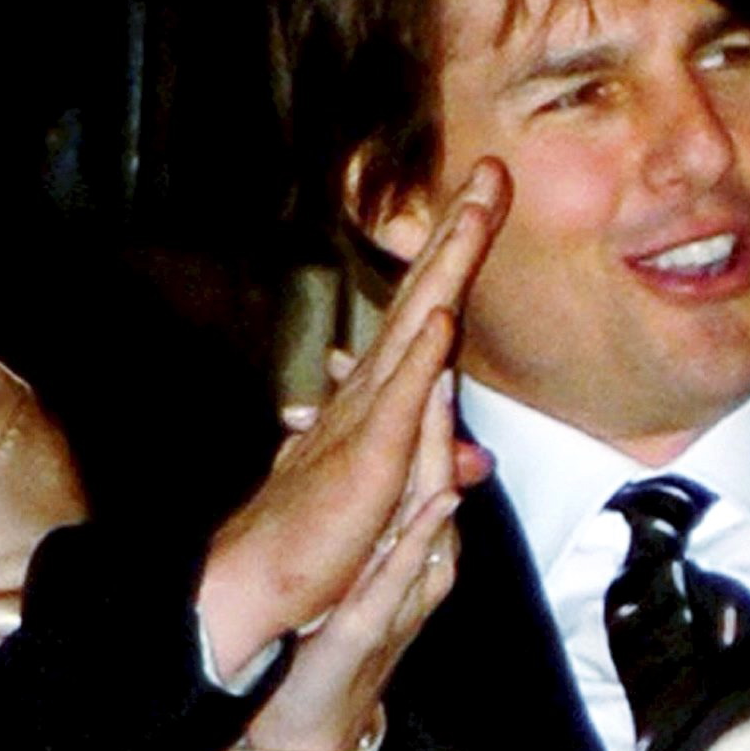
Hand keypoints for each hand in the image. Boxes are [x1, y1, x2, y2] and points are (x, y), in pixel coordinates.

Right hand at [197, 161, 503, 678]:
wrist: (259, 579)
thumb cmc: (318, 540)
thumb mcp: (394, 495)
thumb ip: (430, 463)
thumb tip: (469, 455)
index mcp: (378, 396)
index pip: (423, 312)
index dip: (453, 256)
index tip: (481, 202)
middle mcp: (372, 391)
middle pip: (423, 296)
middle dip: (459, 233)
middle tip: (490, 171)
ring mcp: (368, 416)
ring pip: (414, 326)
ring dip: (445, 267)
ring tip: (474, 211)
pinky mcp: (368, 455)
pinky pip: (398, 398)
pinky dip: (419, 355)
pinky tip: (438, 316)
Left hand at [243, 373, 466, 750]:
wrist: (315, 714)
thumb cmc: (331, 632)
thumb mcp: (353, 563)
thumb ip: (371, 510)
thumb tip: (364, 460)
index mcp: (410, 541)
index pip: (423, 460)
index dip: (424, 399)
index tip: (423, 330)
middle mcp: (419, 562)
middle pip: (438, 475)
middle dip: (442, 409)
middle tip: (444, 339)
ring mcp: (403, 593)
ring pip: (432, 517)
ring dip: (441, 458)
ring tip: (444, 398)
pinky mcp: (377, 624)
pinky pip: (404, 574)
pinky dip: (420, 535)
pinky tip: (435, 501)